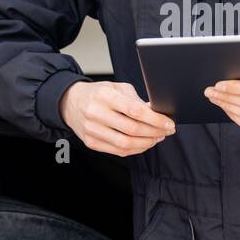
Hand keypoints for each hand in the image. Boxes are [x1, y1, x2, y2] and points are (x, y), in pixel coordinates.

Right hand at [60, 80, 175, 155]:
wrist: (71, 102)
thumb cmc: (98, 94)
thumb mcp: (117, 88)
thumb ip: (136, 100)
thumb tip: (157, 114)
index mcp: (105, 96)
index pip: (135, 111)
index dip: (155, 119)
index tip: (169, 123)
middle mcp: (96, 113)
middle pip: (132, 129)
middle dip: (155, 132)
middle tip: (166, 131)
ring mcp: (91, 130)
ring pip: (126, 144)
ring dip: (147, 143)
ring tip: (157, 137)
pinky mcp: (91, 142)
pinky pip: (118, 151)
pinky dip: (135, 149)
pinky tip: (144, 143)